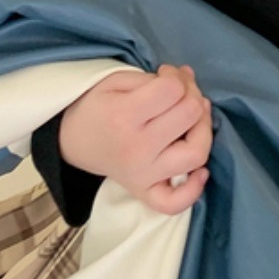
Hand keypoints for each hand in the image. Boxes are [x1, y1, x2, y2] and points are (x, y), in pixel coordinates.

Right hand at [56, 62, 212, 215]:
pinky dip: (193, 190)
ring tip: (195, 121)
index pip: (172, 91)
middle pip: (189, 115)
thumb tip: (188, 79)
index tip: (166, 76)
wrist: (74, 142)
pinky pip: (175, 202)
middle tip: (182, 93)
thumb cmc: (97, 108)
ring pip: (195, 154)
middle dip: (192, 94)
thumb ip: (150, 78)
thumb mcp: (113, 81)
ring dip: (204, 131)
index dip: (175, 76)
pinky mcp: (145, 192)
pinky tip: (200, 171)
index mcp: (124, 115)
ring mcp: (143, 174)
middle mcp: (137, 148)